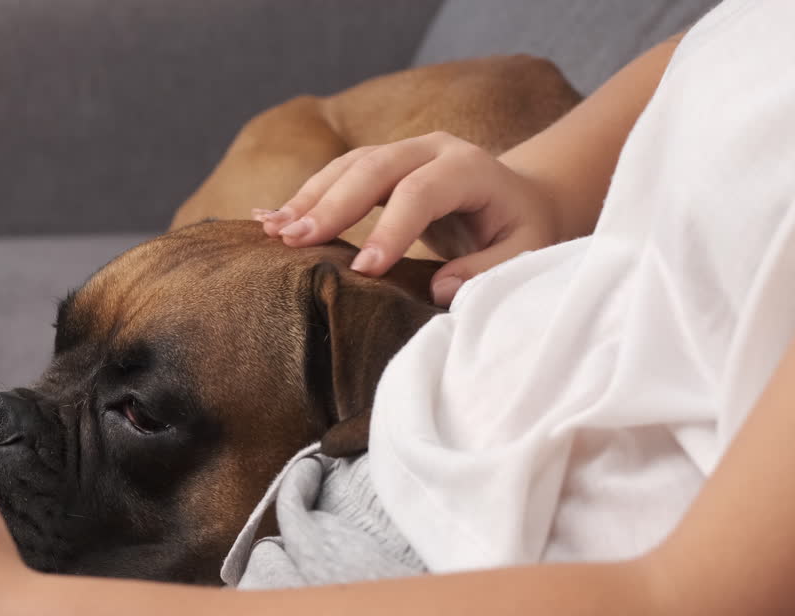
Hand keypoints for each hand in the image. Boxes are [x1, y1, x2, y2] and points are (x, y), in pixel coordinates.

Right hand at [253, 132, 560, 305]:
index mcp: (468, 168)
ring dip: (307, 200)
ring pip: (347, 167)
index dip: (390, 228)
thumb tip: (440, 288)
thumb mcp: (526, 253)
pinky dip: (303, 198)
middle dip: (331, 205)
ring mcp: (401, 152)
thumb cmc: (521, 230)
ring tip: (274, 234)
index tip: (363, 270)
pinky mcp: (379, 165)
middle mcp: (430, 149)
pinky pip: (336, 175)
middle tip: (295, 242)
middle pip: (373, 168)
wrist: (520, 196)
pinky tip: (268, 219)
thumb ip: (489, 271)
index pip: (421, 192)